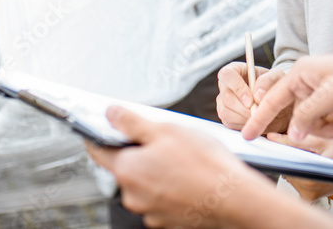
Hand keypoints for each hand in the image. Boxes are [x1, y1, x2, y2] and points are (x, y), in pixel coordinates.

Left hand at [86, 106, 273, 227]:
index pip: (99, 150)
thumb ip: (132, 122)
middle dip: (139, 152)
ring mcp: (149, 210)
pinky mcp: (166, 220)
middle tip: (163, 140)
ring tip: (183, 159)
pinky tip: (188, 176)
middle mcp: (132, 195)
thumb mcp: (166, 130)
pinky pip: (160, 198)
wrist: (234, 198)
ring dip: (156, 170)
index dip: (100, 134)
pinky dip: (169, 187)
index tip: (104, 127)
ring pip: (144, 183)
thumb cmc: (205, 165)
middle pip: (126, 167)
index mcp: (127, 169)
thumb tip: (111, 114)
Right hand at [216, 63, 289, 130]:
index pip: (227, 74)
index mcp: (235, 70)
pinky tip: (254, 120)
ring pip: (226, 112)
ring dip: (245, 117)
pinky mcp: (226, 117)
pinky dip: (243, 125)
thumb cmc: (275, 85)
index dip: (237, 87)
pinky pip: (229, 124)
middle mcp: (226, 85)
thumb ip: (268, 80)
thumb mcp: (277, 77)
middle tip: (259, 112)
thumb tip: (257, 94)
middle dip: (244, 108)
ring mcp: (223, 102)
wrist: (277, 103)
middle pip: (226, 97)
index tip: (251, 100)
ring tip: (259, 115)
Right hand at [242, 48, 332, 141]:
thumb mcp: (329, 98)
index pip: (272, 99)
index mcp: (301, 73)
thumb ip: (306, 117)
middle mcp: (311, 82)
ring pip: (318, 125)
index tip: (247, 135)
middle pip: (301, 118)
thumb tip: (293, 134)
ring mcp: (327, 93)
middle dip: (321, 128)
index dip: (259, 118)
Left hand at [266, 132, 332, 201]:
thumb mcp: (322, 140)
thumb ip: (296, 140)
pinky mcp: (310, 196)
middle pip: (285, 168)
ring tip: (305, 153)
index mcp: (311, 176)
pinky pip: (296, 179)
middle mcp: (309, 189)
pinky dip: (298, 169)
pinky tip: (307, 161)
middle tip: (291, 142)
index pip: (285, 162)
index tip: (267, 141)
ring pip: (290, 173)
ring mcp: (309, 194)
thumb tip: (272, 138)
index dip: (275, 150)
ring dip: (293, 162)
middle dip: (287, 155)